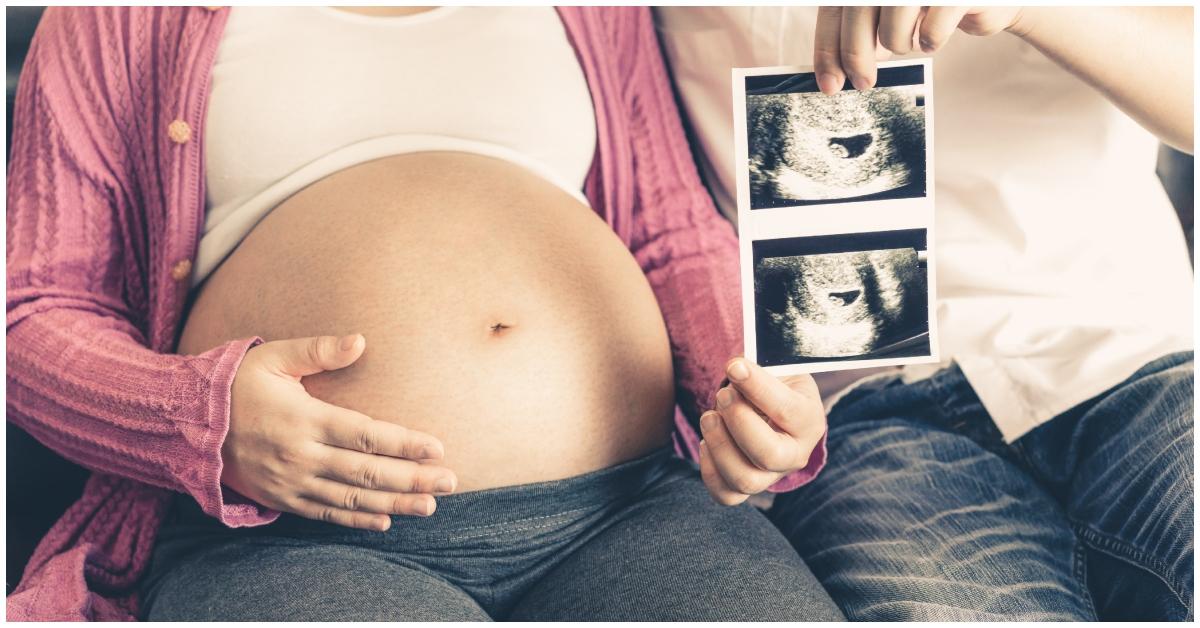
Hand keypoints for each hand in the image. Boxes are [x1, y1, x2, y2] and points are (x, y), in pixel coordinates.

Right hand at [224, 333, 456, 530]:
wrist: (188, 423)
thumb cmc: (237, 383)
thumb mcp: (274, 356)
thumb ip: (318, 350)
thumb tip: (360, 340)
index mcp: (304, 419)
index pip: (365, 435)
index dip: (404, 443)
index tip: (437, 448)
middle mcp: (300, 455)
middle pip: (366, 471)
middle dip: (412, 478)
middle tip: (449, 482)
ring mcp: (290, 482)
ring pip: (351, 497)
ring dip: (393, 503)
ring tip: (429, 505)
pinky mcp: (281, 498)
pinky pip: (325, 513)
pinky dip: (356, 518)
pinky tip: (386, 520)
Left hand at [698, 358, 825, 504]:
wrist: (775, 407)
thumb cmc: (776, 384)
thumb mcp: (778, 370)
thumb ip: (760, 370)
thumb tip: (736, 370)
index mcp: (809, 421)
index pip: (786, 410)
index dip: (755, 386)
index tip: (733, 366)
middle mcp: (796, 454)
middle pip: (768, 454)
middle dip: (737, 420)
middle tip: (723, 395)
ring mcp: (772, 476)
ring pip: (744, 480)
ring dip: (718, 444)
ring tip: (710, 416)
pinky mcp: (748, 486)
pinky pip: (726, 495)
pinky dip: (709, 469)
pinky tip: (707, 441)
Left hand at [814, 6, 1025, 93]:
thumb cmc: (928, 7)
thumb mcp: (886, 17)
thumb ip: (858, 35)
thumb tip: (833, 73)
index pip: (834, 8)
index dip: (828, 47)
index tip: (828, 83)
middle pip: (857, 12)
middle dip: (855, 55)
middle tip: (862, 83)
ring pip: (892, 24)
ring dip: (898, 43)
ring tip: (910, 39)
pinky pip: (931, 31)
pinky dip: (930, 41)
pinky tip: (933, 36)